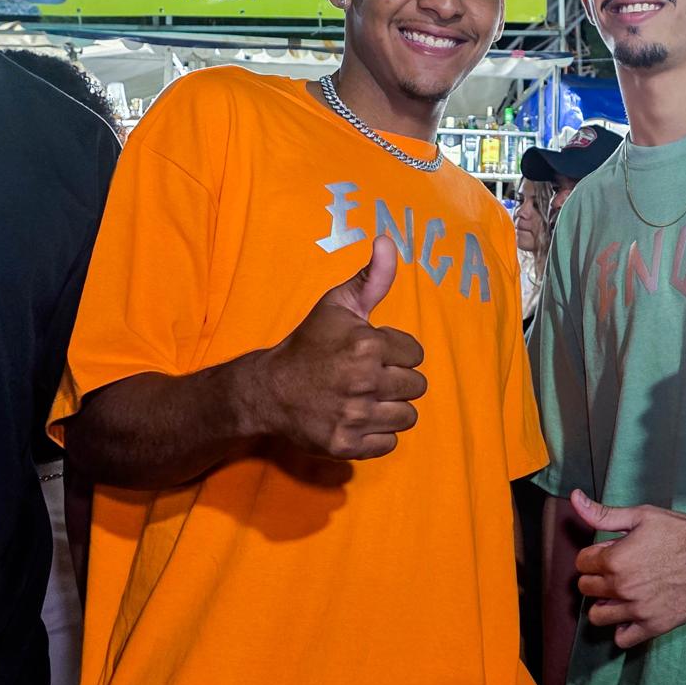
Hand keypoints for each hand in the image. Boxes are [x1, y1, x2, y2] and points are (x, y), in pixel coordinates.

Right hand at [258, 236, 427, 458]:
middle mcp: (363, 382)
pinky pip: (389, 443)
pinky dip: (378, 434)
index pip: (416, 354)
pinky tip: (358, 418)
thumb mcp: (338, 304)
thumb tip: (389, 240)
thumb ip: (373, 276)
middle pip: (416, 387)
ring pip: (407, 416)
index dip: (397, 352)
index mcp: (367, 346)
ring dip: (392, 408)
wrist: (269, 389)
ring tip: (367, 398)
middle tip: (370, 377)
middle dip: (397, 380)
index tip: (373, 353)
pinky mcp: (346, 444)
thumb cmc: (310, 343)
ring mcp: (355, 416)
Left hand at [570, 490, 685, 648]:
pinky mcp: (653, 626)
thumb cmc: (681, 532)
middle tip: (615, 571)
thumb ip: (604, 514)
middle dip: (596, 577)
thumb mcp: (642, 515)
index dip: (594, 554)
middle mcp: (622, 588)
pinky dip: (622, 628)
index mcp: (615, 560)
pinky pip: (622, 639)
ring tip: (619, 594)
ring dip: (603, 604)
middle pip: (586, 589)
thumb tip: (574, 498)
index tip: (611, 551)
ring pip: (597, 616)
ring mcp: (637, 610)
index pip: (582, 562)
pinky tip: (631, 613)